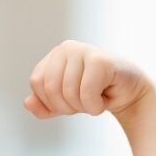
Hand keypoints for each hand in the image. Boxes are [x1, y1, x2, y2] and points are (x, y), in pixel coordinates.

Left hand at [23, 40, 148, 118]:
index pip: (36, 83)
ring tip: (97, 98)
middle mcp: (66, 48)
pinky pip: (86, 94)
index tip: (70, 100)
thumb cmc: (95, 95)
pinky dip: (95, 106)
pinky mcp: (100, 60)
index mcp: (54, 55)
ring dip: (84, 107)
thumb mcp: (64, 104)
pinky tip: (105, 98)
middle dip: (67, 106)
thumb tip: (27, 103)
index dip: (51, 101)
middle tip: (85, 102)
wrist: (129, 94)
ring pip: (68, 93)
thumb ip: (43, 105)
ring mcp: (83, 50)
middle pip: (50, 88)